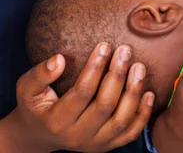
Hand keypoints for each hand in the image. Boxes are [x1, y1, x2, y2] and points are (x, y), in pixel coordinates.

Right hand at [6, 43, 153, 151]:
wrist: (41, 134)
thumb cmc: (36, 104)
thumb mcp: (27, 88)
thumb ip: (40, 74)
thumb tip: (59, 59)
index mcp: (58, 121)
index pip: (82, 92)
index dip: (95, 68)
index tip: (104, 45)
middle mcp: (78, 136)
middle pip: (104, 106)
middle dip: (117, 76)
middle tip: (125, 50)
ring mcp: (95, 143)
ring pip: (121, 121)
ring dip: (133, 92)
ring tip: (139, 66)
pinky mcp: (108, 145)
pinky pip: (130, 134)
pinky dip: (143, 114)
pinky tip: (149, 92)